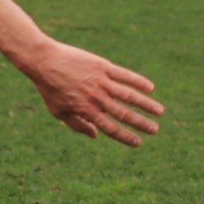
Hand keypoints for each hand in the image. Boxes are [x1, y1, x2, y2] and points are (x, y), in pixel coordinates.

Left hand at [18, 40, 162, 147]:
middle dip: (141, 124)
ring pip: (129, 95)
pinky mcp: (102, 66)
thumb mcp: (58, 111)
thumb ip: (77, 125)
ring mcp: (101, 82)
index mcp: (86, 111)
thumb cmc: (49, 88)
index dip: (126, 137)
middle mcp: (96, 98)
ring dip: (146, 104)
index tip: (138, 142)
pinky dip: (138, 81)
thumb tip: (96, 135)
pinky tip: (150, 87)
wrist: (44, 60)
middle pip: (124, 114)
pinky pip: (124, 75)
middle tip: (155, 130)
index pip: (111, 128)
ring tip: (159, 111)